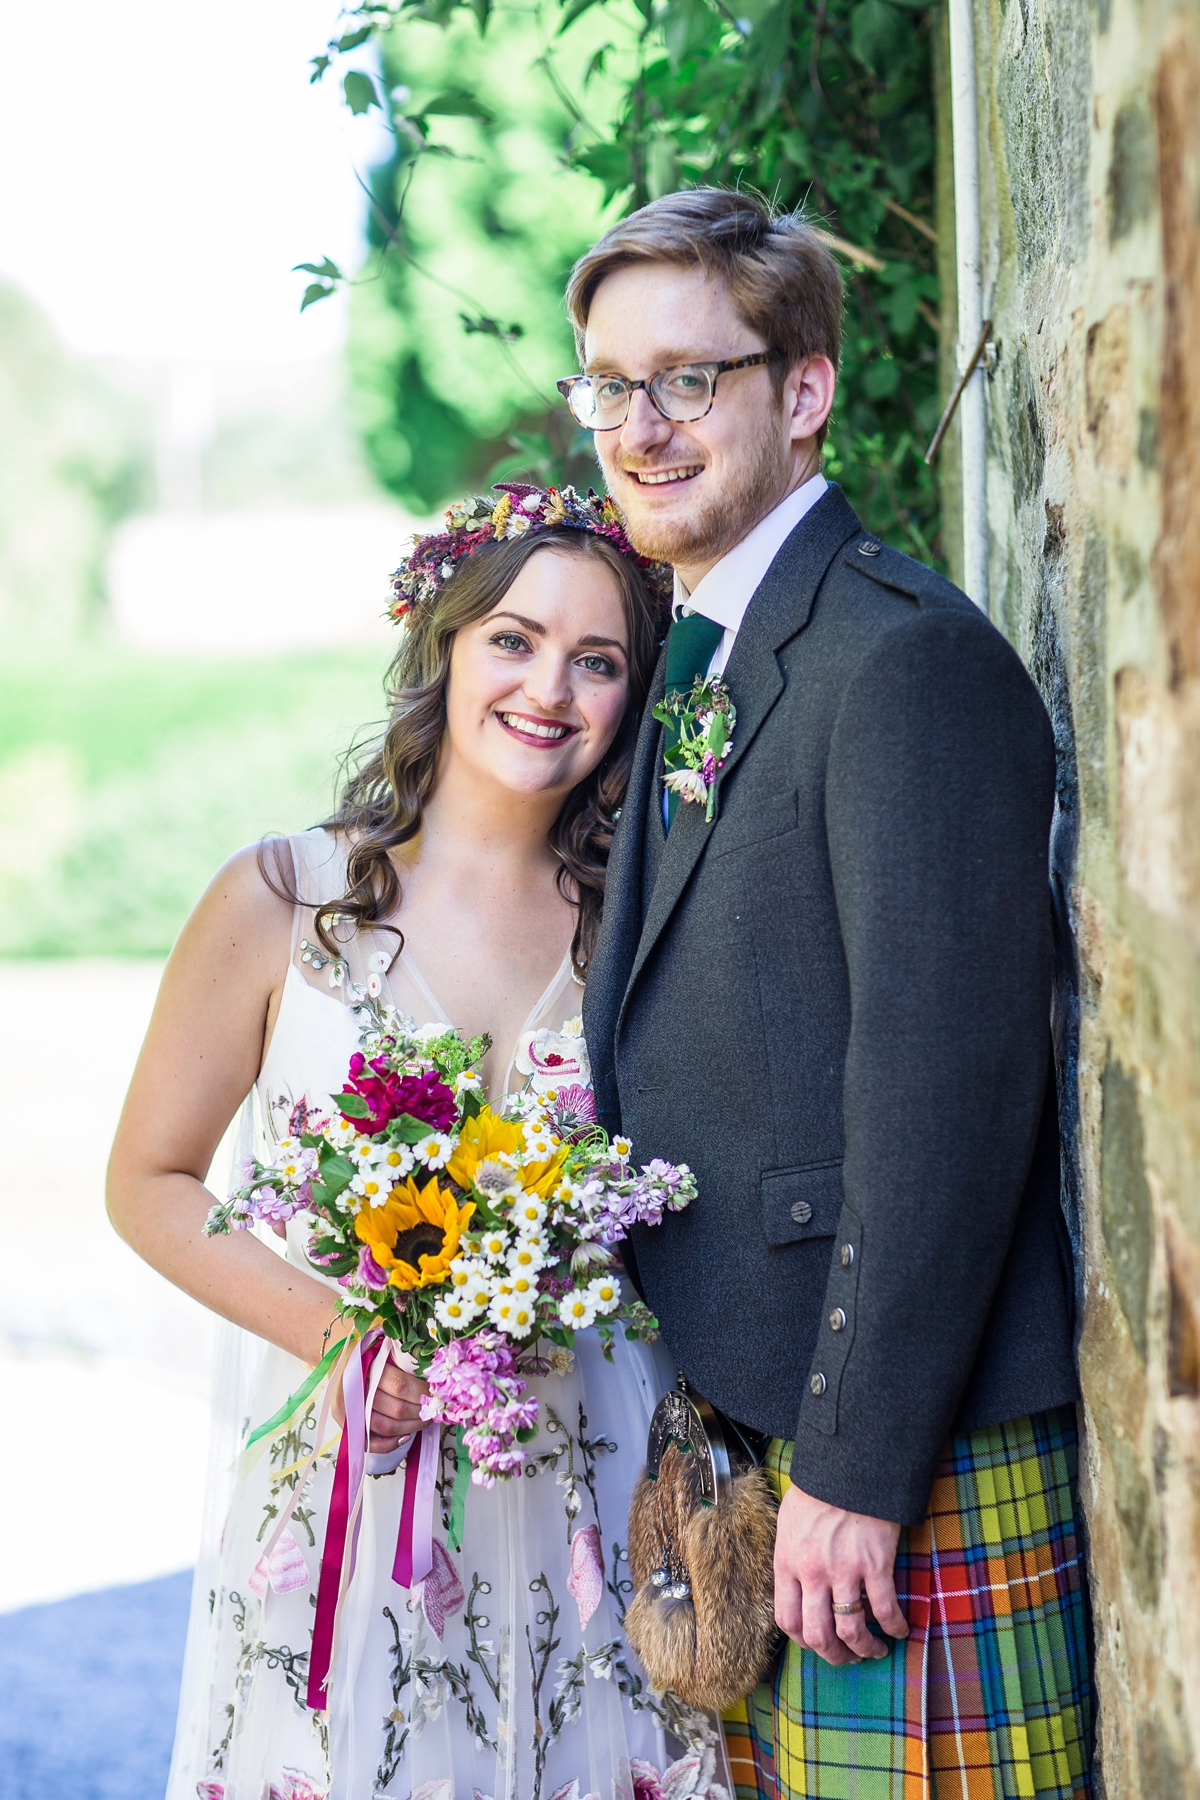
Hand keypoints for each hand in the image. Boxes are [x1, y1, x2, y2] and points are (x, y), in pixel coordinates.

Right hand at [328, 1350, 428, 1452]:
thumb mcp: (382, 1349)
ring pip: (386, 1427)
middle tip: (434, 1408)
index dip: (421, 1392)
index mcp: (364, 1367)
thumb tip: (432, 1378)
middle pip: (395, 1409)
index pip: (399, 1385)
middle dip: (420, 1411)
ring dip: (411, 1427)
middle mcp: (354, 1392)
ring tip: (425, 1420)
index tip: (435, 1392)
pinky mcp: (347, 1427)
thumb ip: (401, 1360)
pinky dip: (391, 1443)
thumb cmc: (367, 1354)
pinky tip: (406, 1436)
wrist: (341, 1364)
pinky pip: (371, 1443)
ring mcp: (348, 1412)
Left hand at [773, 1481, 907, 1664]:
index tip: (818, 1644)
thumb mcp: (789, 1524)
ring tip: (874, 1649)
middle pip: (818, 1635)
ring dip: (864, 1648)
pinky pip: (885, 1610)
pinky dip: (894, 1627)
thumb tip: (798, 1591)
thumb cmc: (819, 1491)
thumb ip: (791, 1559)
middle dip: (834, 1655)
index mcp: (788, 1562)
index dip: (804, 1641)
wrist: (849, 1467)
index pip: (787, 1620)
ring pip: (851, 1630)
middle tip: (847, 1656)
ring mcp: (844, 1570)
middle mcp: (813, 1572)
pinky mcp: (875, 1564)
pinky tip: (900, 1630)